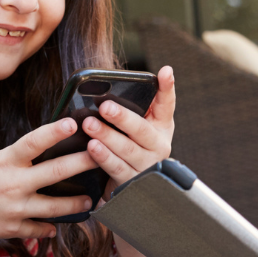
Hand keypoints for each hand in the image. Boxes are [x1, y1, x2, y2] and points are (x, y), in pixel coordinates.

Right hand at [0, 118, 97, 241]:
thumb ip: (13, 159)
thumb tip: (39, 153)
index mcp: (3, 162)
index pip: (33, 142)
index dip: (54, 132)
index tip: (73, 122)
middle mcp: (12, 184)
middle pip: (55, 172)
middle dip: (82, 163)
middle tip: (101, 156)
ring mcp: (14, 209)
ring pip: (55, 207)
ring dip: (76, 203)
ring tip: (90, 200)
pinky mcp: (12, 229)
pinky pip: (39, 228)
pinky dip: (49, 227)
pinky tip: (56, 225)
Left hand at [83, 65, 175, 197]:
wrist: (132, 185)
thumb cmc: (131, 146)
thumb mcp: (135, 127)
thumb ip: (130, 108)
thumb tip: (108, 88)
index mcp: (161, 126)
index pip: (167, 104)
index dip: (167, 87)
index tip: (166, 71)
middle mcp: (159, 146)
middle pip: (141, 130)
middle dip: (123, 117)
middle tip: (105, 106)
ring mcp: (147, 165)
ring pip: (127, 149)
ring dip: (107, 136)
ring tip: (90, 125)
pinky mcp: (133, 182)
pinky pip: (117, 168)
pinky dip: (104, 157)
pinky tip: (92, 147)